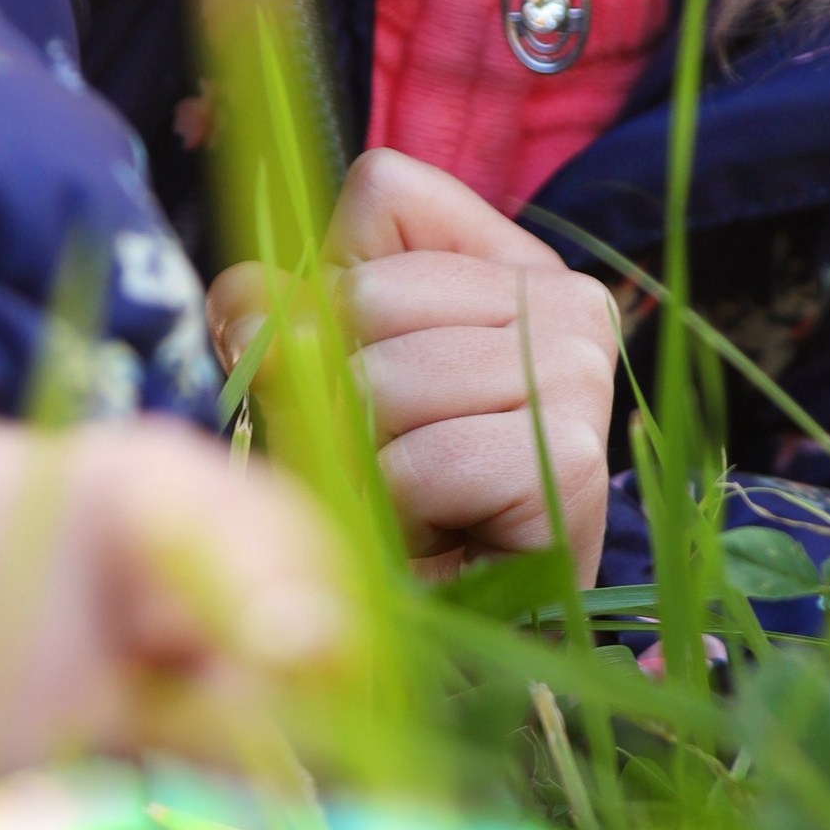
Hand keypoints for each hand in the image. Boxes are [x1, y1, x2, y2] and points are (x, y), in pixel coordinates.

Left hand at [209, 149, 618, 585]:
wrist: (467, 636)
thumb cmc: (398, 502)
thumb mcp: (324, 385)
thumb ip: (279, 321)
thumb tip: (247, 307)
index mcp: (514, 262)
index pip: (384, 193)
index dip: (330, 285)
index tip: (358, 371)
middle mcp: (570, 301)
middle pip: (371, 296)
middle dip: (340, 397)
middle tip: (385, 464)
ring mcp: (582, 373)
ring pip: (388, 379)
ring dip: (366, 462)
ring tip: (410, 502)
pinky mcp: (576, 457)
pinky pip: (425, 460)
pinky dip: (401, 508)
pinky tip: (440, 532)